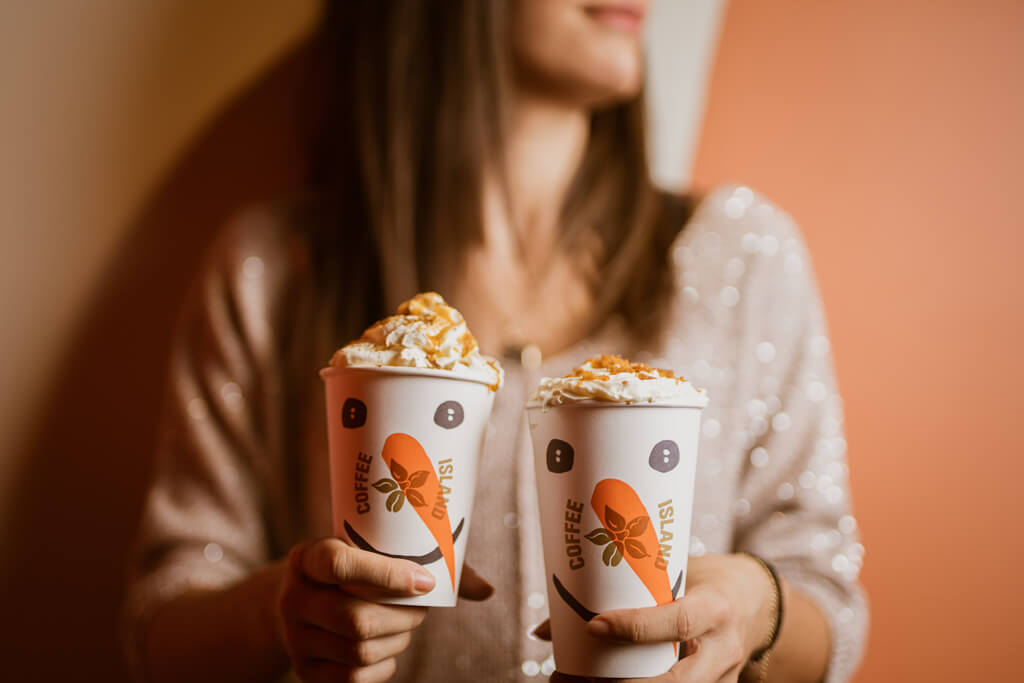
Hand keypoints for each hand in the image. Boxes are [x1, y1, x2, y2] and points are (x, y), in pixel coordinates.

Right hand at [274, 537, 492, 682]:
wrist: (302, 598)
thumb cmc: (354, 567)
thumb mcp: (371, 550)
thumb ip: (426, 560)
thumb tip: (486, 590)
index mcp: (309, 557)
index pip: (340, 564)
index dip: (386, 574)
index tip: (426, 581)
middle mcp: (293, 598)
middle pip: (354, 619)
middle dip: (403, 617)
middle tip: (422, 606)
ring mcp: (296, 639)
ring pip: (360, 651)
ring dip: (398, 639)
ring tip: (405, 623)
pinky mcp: (305, 671)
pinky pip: (355, 679)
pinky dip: (386, 666)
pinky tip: (389, 646)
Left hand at [539, 554, 775, 682]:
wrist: (757, 602)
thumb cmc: (705, 580)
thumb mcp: (677, 573)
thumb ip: (627, 592)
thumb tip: (549, 626)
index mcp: (716, 608)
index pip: (677, 622)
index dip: (635, 627)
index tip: (592, 625)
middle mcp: (723, 649)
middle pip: (674, 681)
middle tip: (567, 677)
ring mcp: (722, 678)